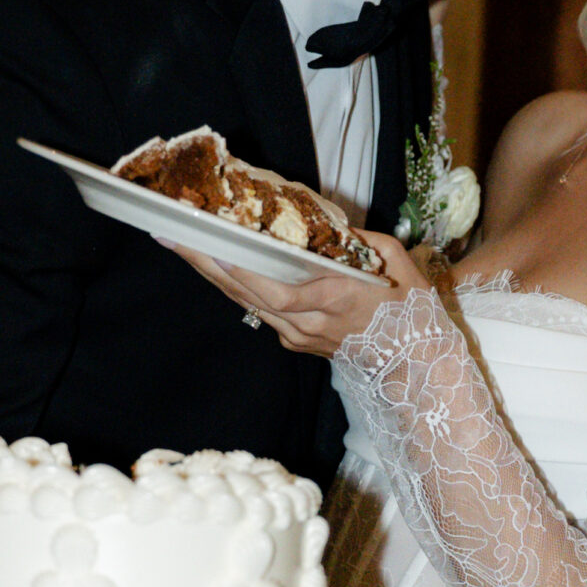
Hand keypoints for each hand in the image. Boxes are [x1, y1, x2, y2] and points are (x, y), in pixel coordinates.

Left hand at [170, 233, 427, 356]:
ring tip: (181, 244)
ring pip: (246, 304)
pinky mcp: (295, 341)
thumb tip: (326, 222)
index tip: (213, 248)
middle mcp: (309, 323)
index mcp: (335, 300)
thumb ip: (361, 241)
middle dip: (206, 264)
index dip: (242, 274)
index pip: (278, 292)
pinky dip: (236, 287)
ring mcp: (299, 336)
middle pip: (247, 295)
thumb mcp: (397, 263)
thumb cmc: (410, 309)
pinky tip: (215, 265)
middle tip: (171, 235)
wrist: (415, 365)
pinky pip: (259, 310)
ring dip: (212, 274)